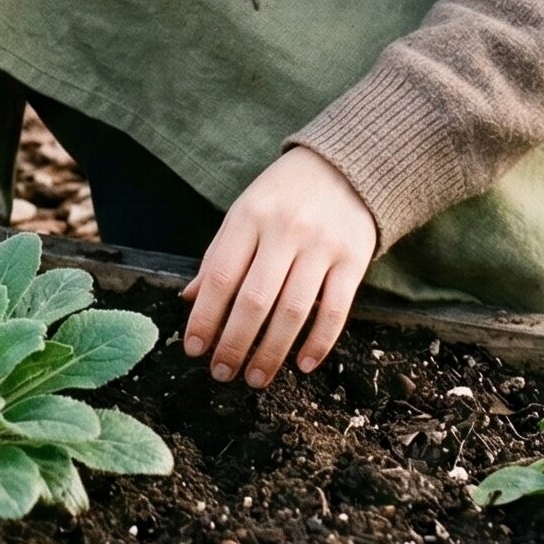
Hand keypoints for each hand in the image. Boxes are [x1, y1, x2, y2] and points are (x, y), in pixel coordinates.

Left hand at [180, 147, 376, 388]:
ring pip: (293, 310)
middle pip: (255, 299)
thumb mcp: (244, 212)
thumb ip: (219, 255)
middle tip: (222, 374)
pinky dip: (319, 342)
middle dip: (234, 344)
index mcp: (249, 216)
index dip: (204, 317)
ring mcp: (321, 246)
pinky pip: (335, 309)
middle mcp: (284, 230)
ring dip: (271, 352)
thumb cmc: (284, 195)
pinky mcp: (353, 260)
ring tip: (255, 378)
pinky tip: (303, 364)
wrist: (345, 165)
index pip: (221, 276)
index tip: (194, 349)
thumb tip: (190, 300)